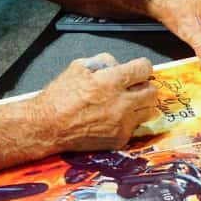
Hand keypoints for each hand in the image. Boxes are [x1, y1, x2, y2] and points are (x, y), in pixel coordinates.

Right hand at [33, 53, 157, 152]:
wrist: (48, 126)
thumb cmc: (60, 96)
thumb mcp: (78, 67)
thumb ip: (103, 61)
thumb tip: (118, 65)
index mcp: (111, 81)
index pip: (144, 69)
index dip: (141, 67)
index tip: (137, 70)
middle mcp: (121, 103)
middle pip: (153, 91)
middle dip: (144, 86)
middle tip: (133, 87)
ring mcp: (122, 123)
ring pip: (148, 110)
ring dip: (140, 105)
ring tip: (125, 104)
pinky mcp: (120, 139)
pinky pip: (135, 127)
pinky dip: (128, 121)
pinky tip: (112, 119)